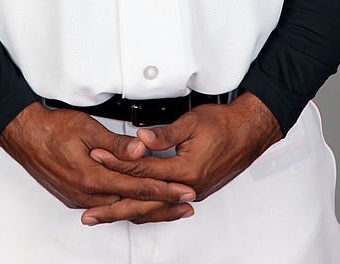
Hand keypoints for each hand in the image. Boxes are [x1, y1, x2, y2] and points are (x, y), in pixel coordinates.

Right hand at [0, 101, 196, 219]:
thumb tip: (140, 150)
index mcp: (91, 177)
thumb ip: (116, 143)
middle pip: (132, 205)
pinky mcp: (76, 198)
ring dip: (146, 208)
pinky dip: (126, 206)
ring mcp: (80, 199)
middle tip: (186, 204)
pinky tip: (137, 206)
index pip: (136, 187)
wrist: (27, 136)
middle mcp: (86, 194)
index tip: (182, 190)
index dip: (163, 190)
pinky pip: (107, 206)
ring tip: (170, 207)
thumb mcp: (88, 128)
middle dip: (163, 205)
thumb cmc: (54, 129)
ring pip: (120, 208)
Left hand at [82, 91, 282, 225]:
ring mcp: (192, 194)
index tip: (98, 158)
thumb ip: (163, 133)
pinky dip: (146, 210)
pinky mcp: (194, 193)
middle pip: (144, 203)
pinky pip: (165, 207)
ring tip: (104, 217)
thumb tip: (140, 137)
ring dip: (127, 212)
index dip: (117, 162)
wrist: (249, 132)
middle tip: (90, 214)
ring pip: (154, 209)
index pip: (143, 169)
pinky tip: (135, 210)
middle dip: (114, 209)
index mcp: (185, 171)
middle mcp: (188, 189)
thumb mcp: (191, 122)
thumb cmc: (224, 125)